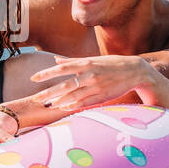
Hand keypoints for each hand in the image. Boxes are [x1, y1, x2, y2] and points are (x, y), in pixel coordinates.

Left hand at [29, 55, 147, 109]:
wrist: (135, 71)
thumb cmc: (112, 64)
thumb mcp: (93, 59)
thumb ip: (74, 61)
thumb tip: (56, 60)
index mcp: (86, 63)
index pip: (61, 68)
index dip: (46, 73)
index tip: (33, 78)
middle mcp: (90, 75)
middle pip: (64, 85)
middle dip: (48, 93)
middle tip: (35, 98)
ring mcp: (96, 87)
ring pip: (73, 96)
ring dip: (59, 102)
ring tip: (47, 105)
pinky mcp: (103, 96)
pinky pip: (85, 103)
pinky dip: (73, 106)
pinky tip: (63, 108)